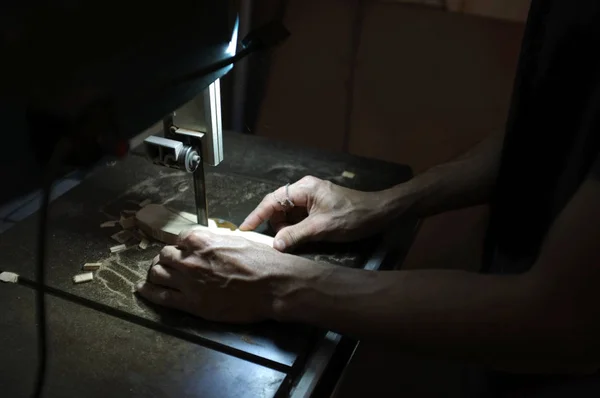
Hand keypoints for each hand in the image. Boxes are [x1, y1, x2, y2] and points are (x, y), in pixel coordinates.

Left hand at [135, 229, 315, 322]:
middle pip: (164, 255)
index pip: (179, 238)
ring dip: (156, 272)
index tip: (182, 250)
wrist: (272, 285)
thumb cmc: (262, 262)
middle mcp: (190, 258)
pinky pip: (160, 296)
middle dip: (165, 258)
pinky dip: (148, 292)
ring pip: (157, 273)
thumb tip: (212, 242)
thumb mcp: (239, 240)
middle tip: (169, 264)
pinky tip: (143, 290)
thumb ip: (218, 241)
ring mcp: (188, 281)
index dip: (180, 245)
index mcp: (202, 240)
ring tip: (156, 276)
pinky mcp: (191, 302)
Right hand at [240, 176, 398, 251]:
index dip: (256, 216)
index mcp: (303, 188)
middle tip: (275, 243)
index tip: (243, 230)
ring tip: (290, 243)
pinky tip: (298, 240)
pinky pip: (299, 217)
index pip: (271, 200)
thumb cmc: (352, 216)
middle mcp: (304, 189)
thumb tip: (274, 245)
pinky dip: (295, 228)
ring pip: (288, 213)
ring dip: (286, 228)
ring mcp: (311, 197)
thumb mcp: (322, 228)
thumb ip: (296, 235)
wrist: (380, 213)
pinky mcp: (318, 206)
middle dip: (274, 225)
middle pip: (278, 206)